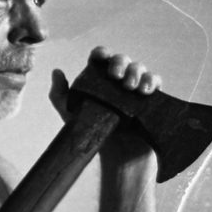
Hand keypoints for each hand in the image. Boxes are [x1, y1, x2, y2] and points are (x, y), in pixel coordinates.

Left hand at [50, 46, 161, 164]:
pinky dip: (152, 81)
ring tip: (131, 87)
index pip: (101, 59)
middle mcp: (117, 81)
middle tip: (115, 77)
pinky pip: (155, 83)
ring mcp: (135, 89)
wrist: (114, 157)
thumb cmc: (91, 135)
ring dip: (137, 72)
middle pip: (122, 60)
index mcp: (99, 80)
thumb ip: (60, 95)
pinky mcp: (150, 100)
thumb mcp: (71, 116)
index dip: (101, 53)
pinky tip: (145, 91)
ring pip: (140, 69)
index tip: (102, 57)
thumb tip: (56, 71)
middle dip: (120, 62)